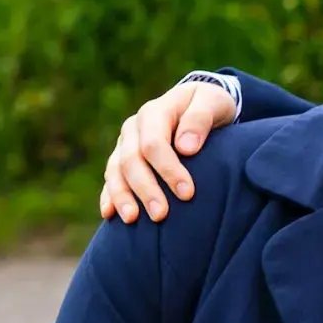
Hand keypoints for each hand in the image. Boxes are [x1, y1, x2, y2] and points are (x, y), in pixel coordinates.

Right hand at [99, 81, 235, 223]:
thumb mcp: (213, 102)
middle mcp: (134, 128)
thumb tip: (186, 148)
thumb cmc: (210, 104)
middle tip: (161, 215)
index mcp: (154, 112)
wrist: (200, 102)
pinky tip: (110, 214)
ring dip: (123, 196)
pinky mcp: (121, 157)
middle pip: (132, 161)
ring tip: (132, 219)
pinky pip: (110, 178)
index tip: (187, 193)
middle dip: (146, 189)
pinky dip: (109, 196)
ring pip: (116, 171)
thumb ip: (200, 119)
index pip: (154, 144)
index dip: (168, 169)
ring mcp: (124, 143)